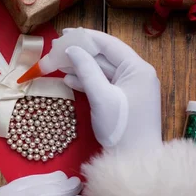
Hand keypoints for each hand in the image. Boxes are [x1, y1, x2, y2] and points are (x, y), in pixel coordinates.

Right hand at [58, 28, 162, 150]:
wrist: (134, 162)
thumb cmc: (122, 129)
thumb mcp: (101, 97)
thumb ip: (86, 70)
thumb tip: (72, 49)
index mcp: (138, 69)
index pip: (109, 45)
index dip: (86, 37)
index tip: (65, 33)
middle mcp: (137, 75)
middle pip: (105, 57)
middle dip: (81, 53)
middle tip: (57, 50)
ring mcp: (131, 89)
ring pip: (102, 71)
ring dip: (82, 68)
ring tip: (58, 64)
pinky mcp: (124, 101)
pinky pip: (104, 85)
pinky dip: (87, 82)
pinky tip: (69, 80)